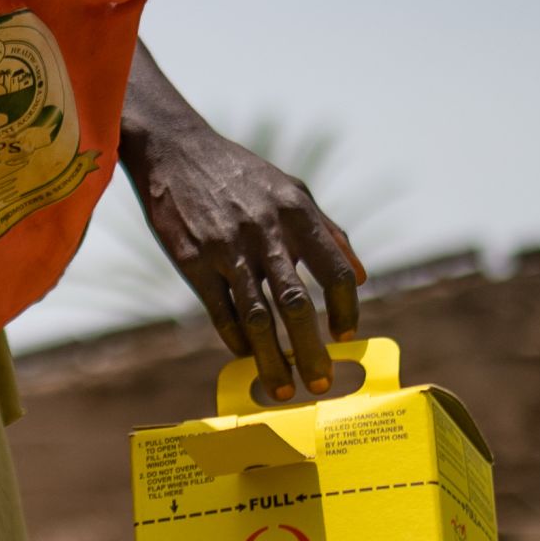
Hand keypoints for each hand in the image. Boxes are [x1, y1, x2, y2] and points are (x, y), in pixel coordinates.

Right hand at [117, 42, 362, 404]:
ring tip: (283, 389)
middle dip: (310, 351)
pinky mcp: (193, 261)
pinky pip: (220, 311)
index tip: (345, 336)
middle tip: (320, 384)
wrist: (176, 151)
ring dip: (272, 360)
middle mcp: (266, 233)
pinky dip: (236, 339)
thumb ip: (329, 233)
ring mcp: (227, 249)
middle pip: (296, 305)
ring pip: (257, 318)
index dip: (346, 310)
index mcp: (297, 214)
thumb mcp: (292, 191)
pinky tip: (245, 356)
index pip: (336, 272)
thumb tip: (363, 275)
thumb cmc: (240, 175)